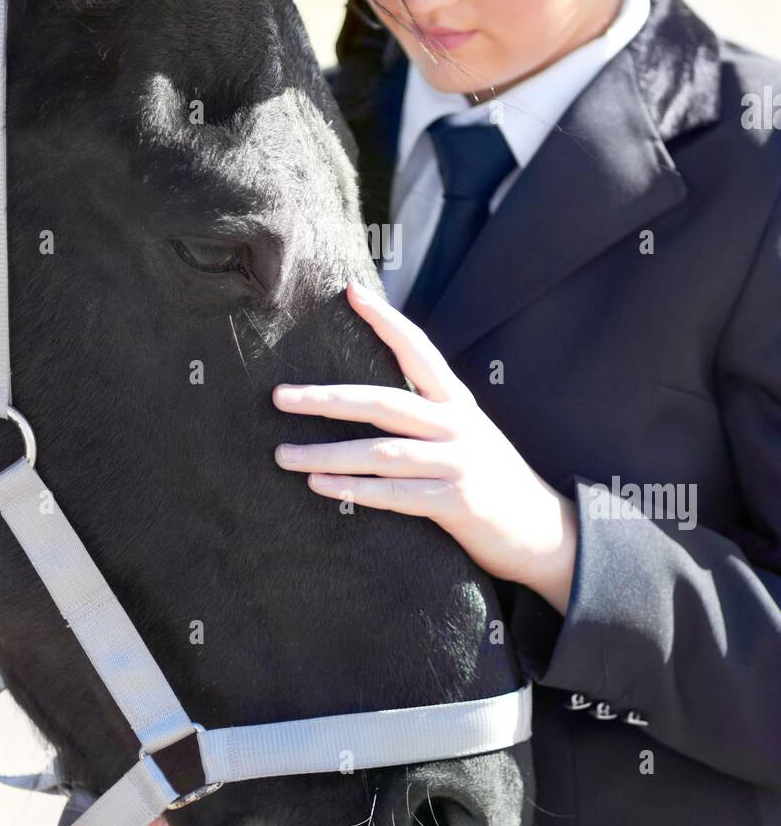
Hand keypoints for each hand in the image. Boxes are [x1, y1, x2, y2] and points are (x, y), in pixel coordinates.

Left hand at [273, 281, 576, 613]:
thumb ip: (429, 414)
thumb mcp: (469, 434)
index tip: (351, 291)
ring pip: (380, 453)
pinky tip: (319, 485)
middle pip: (383, 402)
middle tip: (279, 396)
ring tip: (283, 454)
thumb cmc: (494, 482)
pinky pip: (393, 495)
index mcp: (459, 402)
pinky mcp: (455, 504)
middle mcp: (458, 425)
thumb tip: (371, 397)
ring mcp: (458, 464)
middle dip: (326, 399)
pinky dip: (353, 490)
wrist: (546, 534)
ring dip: (325, 452)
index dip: (385, 320)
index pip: (418, 349)